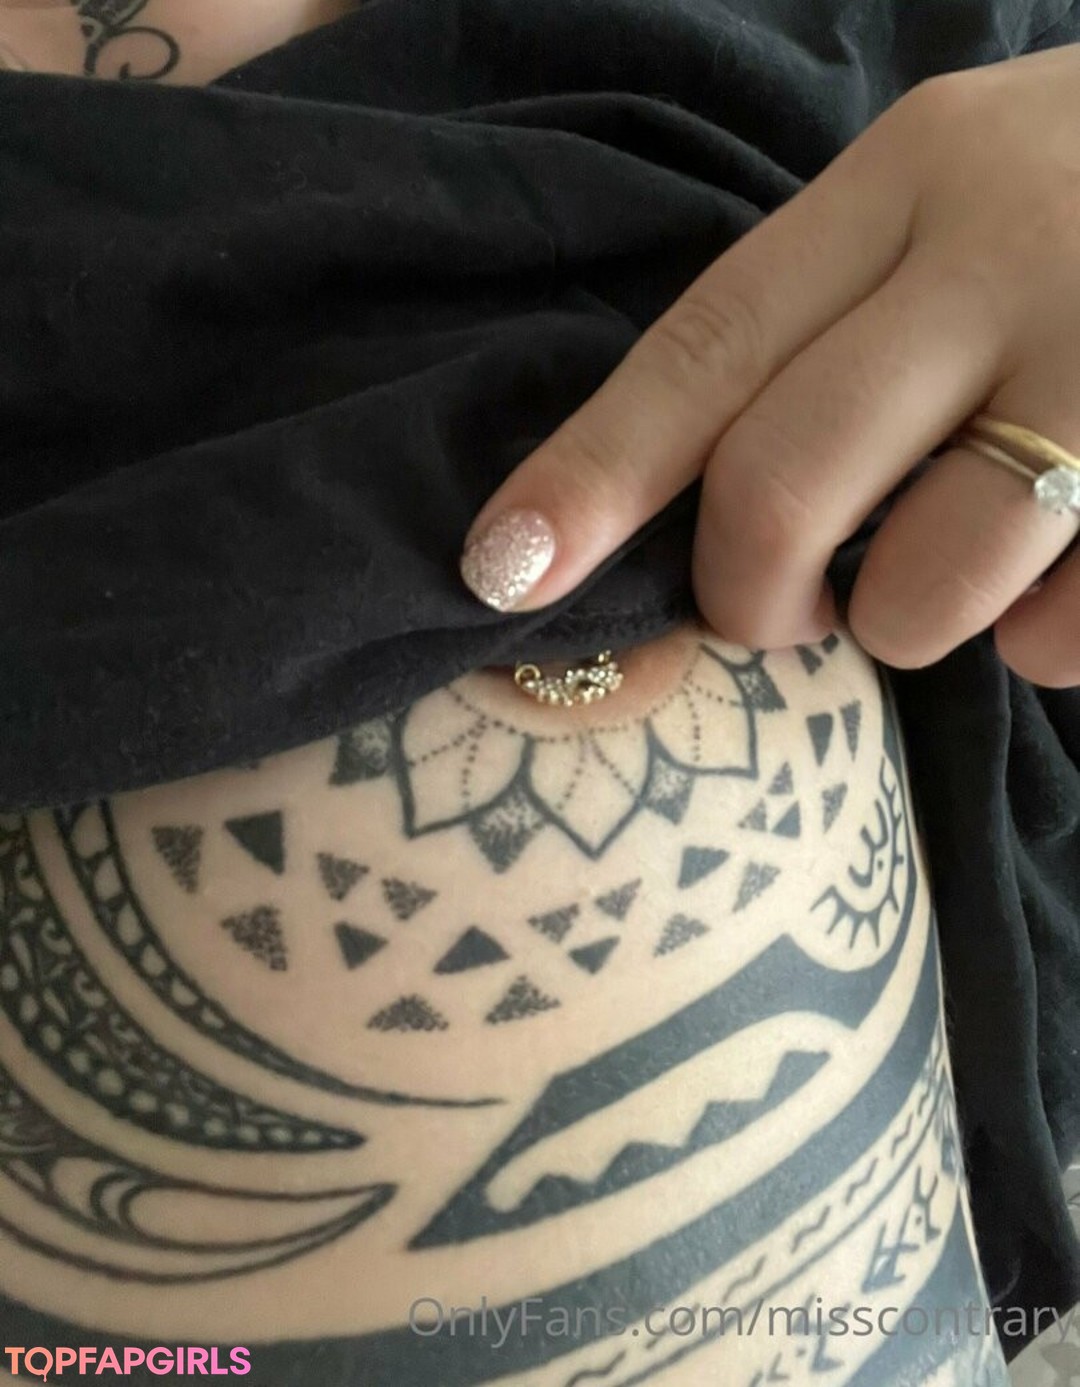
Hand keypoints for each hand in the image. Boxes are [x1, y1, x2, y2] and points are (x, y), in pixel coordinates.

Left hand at [459, 47, 1079, 687]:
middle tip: (777, 611)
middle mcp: (1011, 256)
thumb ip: (839, 324)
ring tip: (961, 561)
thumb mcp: (967, 201)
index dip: (594, 471)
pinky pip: (1062, 638)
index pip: (710, 342)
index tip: (501, 569)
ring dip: (907, 620)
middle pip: (783, 486)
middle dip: (747, 593)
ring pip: (925, 592)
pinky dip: (1045, 636)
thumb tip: (704, 511)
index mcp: (917, 176)